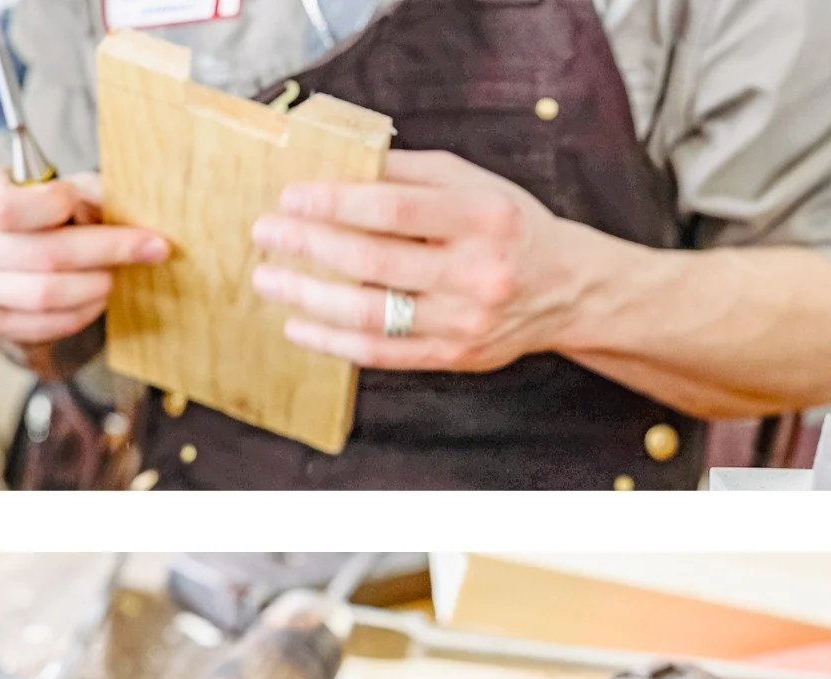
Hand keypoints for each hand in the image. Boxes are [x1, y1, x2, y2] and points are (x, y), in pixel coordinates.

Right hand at [0, 165, 169, 346]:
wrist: (5, 248)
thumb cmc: (36, 210)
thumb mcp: (57, 186)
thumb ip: (85, 191)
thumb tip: (120, 211)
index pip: (6, 208)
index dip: (56, 206)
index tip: (86, 203)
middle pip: (42, 255)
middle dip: (106, 250)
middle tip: (150, 247)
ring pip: (46, 294)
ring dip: (95, 285)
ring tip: (117, 275)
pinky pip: (45, 323)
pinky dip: (81, 312)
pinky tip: (97, 297)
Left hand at [250, 149, 608, 373]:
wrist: (565, 289)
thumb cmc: (509, 226)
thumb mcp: (471, 184)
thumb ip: (409, 176)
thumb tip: (338, 169)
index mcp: (481, 216)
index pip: (394, 210)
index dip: (335, 204)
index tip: (290, 198)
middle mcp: (476, 272)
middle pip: (376, 262)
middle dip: (311, 247)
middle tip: (265, 236)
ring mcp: (464, 321)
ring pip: (373, 315)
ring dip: (311, 299)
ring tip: (269, 280)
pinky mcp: (454, 357)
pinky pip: (383, 354)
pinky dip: (334, 342)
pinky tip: (299, 326)